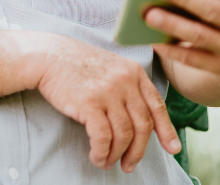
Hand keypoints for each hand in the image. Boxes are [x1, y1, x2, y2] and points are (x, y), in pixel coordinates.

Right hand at [34, 33, 181, 172]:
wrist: (47, 55)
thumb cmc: (75, 63)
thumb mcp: (110, 66)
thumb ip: (126, 85)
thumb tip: (138, 117)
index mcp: (133, 72)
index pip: (157, 106)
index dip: (166, 130)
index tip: (172, 149)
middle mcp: (125, 81)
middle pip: (143, 125)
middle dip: (138, 151)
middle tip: (129, 165)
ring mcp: (108, 92)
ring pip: (124, 135)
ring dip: (117, 154)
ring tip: (108, 162)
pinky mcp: (89, 103)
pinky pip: (103, 137)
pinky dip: (102, 152)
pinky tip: (96, 157)